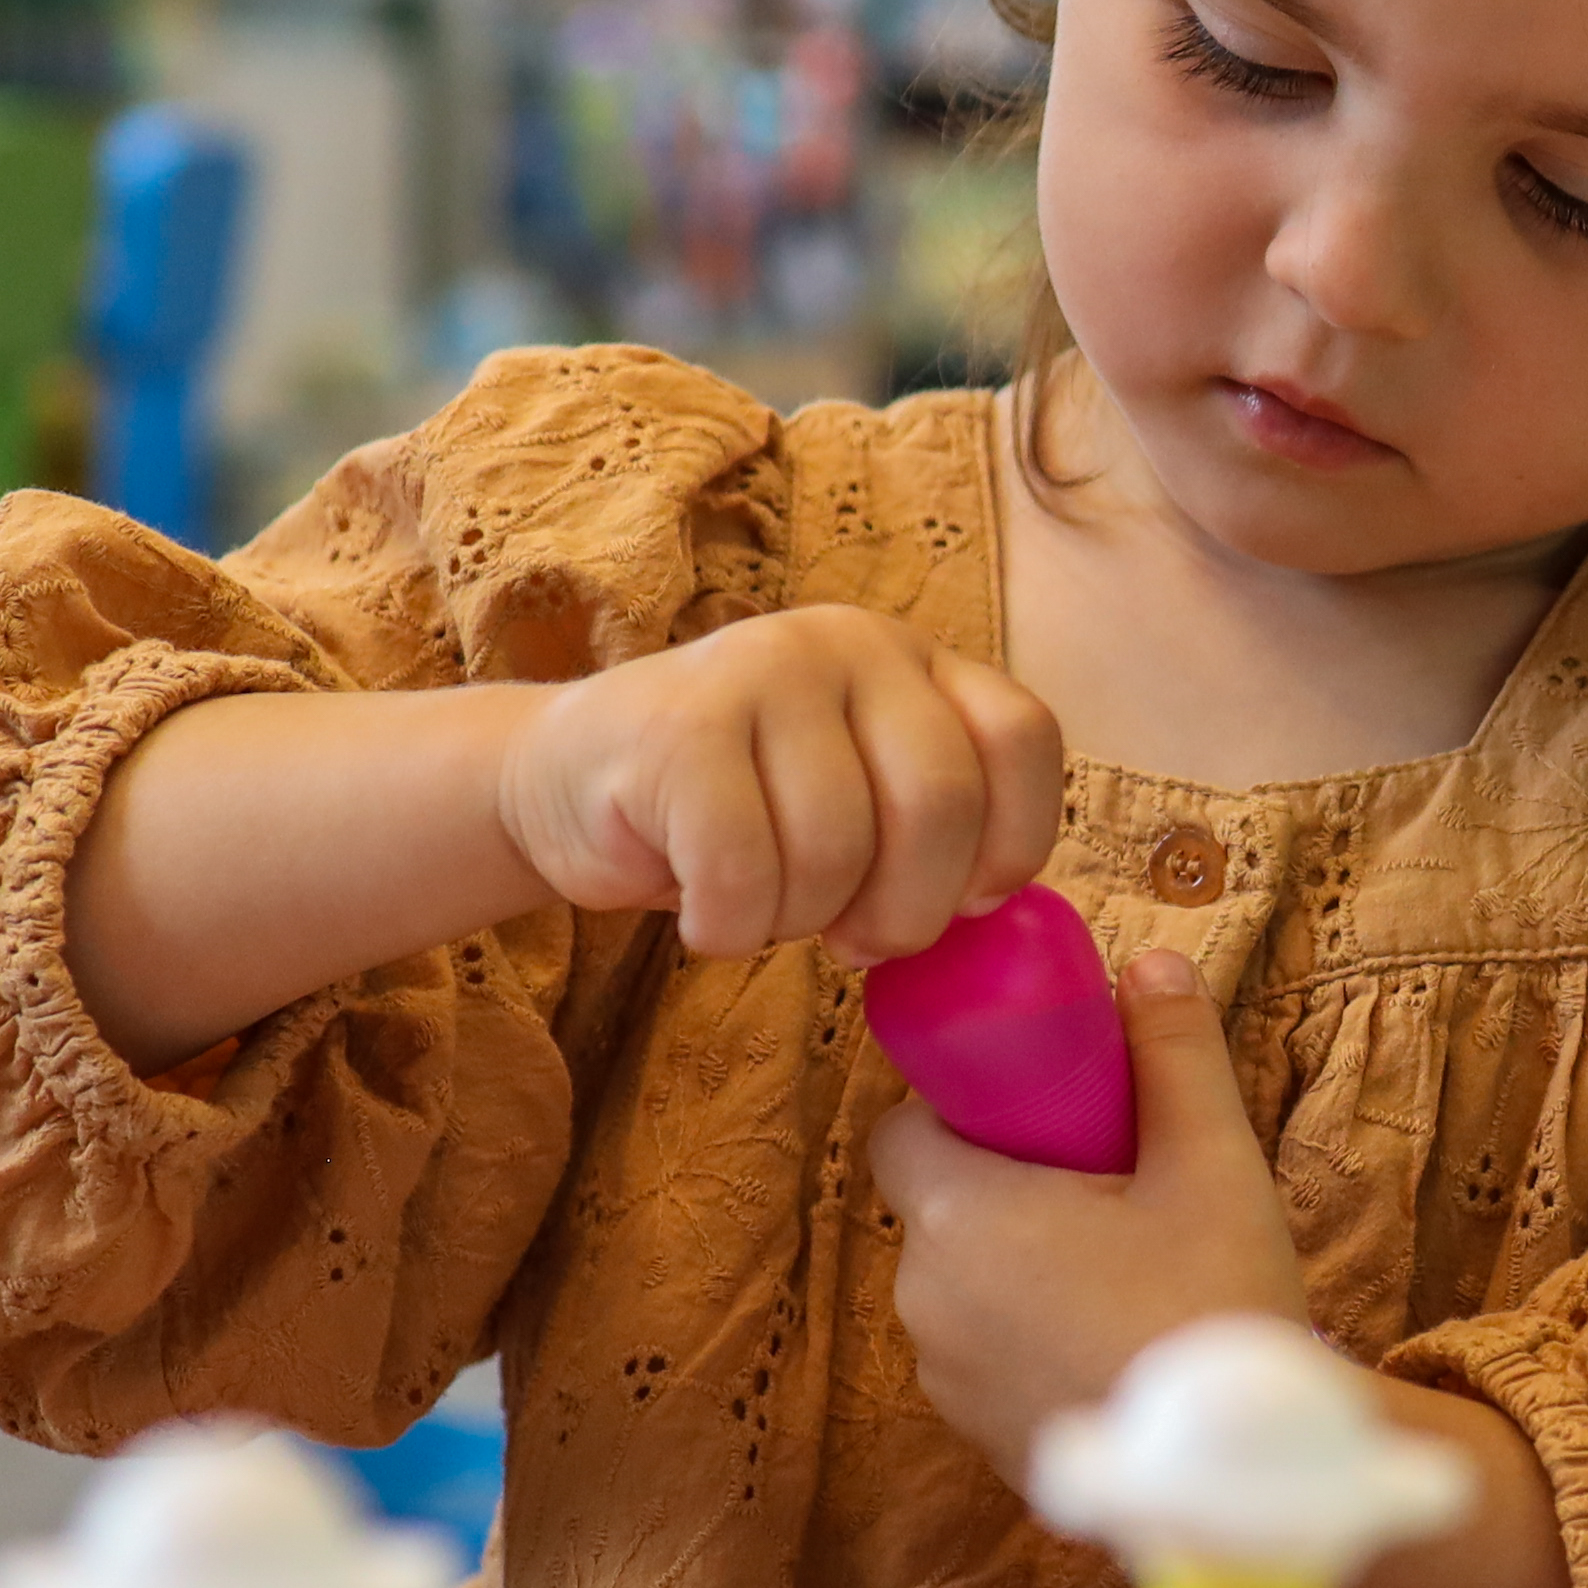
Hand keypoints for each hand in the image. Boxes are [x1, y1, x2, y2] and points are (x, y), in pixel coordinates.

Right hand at [495, 607, 1062, 963]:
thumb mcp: (856, 801)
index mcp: (911, 660)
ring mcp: (760, 672)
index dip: (1011, 841)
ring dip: (799, 922)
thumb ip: (931, 830)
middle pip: (939, 803)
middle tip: (856, 944)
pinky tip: (705, 913)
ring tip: (760, 905)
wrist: (568, 782)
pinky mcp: (679, 728)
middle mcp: (847, 644)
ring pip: (837, 850)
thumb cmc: (734, 814)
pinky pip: (744, 873)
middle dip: (907, 911)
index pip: (1019, 738)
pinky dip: (730, 928)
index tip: (966, 904)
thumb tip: (992, 916)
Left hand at [872, 949, 1579, 1587]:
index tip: (1038, 1105)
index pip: (899, 1128)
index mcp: (959, 1215)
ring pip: (964, 1282)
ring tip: (1127, 1267)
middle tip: (1110, 1181)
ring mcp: (944, 1376)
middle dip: (1009, 1182)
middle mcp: (924, 1297)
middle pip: (940, 1205)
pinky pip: (986, 1351)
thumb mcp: (1210, 1162)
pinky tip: (1116, 1335)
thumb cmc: (1214, 1305)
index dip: (959, 1105)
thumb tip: (1149, 962)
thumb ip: (1173, 1054)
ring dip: (1021, 1263)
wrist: (1234, 1474)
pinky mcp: (977, 1435)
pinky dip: (1030, 1333)